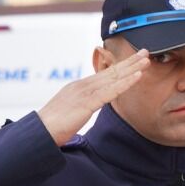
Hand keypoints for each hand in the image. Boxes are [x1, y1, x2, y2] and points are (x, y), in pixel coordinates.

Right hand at [37, 50, 151, 143]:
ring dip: (132, 68)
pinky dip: (126, 82)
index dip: (119, 67)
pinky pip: (111, 91)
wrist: (38, 132)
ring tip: (146, 61)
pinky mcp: (87, 102)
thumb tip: (86, 108)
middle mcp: (82, 86)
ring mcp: (84, 93)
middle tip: (145, 53)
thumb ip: (80, 106)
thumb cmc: (50, 127)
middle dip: (129, 62)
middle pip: (110, 71)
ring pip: (113, 77)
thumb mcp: (68, 112)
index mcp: (77, 88)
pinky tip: (137, 76)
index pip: (103, 75)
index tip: (132, 61)